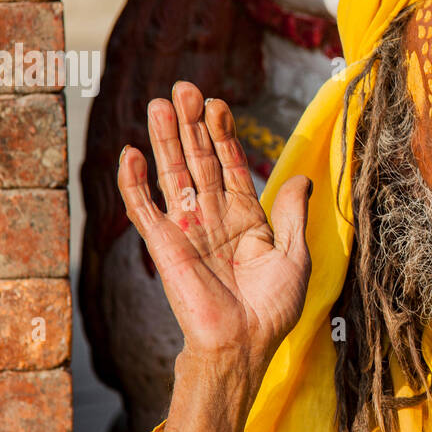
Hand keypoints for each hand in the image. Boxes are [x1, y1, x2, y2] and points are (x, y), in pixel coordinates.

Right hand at [117, 81, 311, 383]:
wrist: (246, 342)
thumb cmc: (273, 308)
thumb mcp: (295, 254)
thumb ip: (292, 214)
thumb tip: (302, 178)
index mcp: (244, 218)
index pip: (229, 166)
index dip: (223, 134)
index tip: (218, 103)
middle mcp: (212, 217)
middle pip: (198, 161)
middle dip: (191, 125)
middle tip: (184, 88)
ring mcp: (187, 229)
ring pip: (172, 175)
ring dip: (164, 141)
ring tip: (158, 104)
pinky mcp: (165, 246)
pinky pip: (144, 209)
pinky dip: (134, 183)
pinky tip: (130, 153)